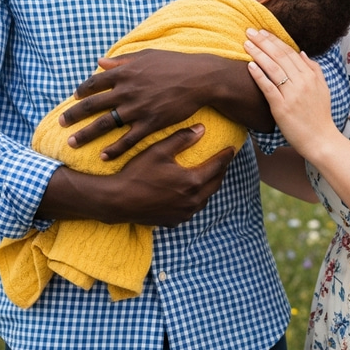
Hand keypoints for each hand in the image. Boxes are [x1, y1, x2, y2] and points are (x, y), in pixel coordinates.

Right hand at [39, 124, 234, 226]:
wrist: (117, 201)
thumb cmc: (137, 173)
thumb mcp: (159, 150)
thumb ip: (182, 139)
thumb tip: (202, 129)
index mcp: (192, 182)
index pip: (217, 166)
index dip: (225, 156)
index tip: (232, 148)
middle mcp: (192, 200)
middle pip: (215, 183)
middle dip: (221, 170)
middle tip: (224, 160)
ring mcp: (183, 213)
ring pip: (205, 198)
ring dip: (210, 185)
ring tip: (210, 174)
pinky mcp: (173, 221)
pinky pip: (192, 209)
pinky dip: (197, 198)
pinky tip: (192, 191)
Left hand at [59, 50, 206, 158]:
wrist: (200, 78)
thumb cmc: (174, 63)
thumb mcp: (146, 56)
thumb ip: (122, 60)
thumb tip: (100, 61)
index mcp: (124, 72)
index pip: (94, 83)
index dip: (81, 92)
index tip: (73, 98)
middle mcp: (126, 91)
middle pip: (92, 105)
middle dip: (73, 115)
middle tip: (60, 124)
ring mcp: (137, 108)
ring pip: (104, 124)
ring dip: (86, 135)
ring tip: (72, 143)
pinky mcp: (151, 123)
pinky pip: (128, 139)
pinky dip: (114, 149)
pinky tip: (103, 156)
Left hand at [244, 29, 336, 158]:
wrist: (320, 139)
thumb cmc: (320, 115)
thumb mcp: (323, 88)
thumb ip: (314, 69)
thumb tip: (302, 53)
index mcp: (310, 76)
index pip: (289, 53)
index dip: (275, 40)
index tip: (263, 32)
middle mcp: (302, 82)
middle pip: (279, 57)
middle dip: (263, 42)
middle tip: (249, 31)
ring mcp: (292, 94)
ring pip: (273, 69)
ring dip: (259, 54)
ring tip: (246, 44)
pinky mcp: (282, 108)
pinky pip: (269, 88)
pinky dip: (259, 76)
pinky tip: (250, 66)